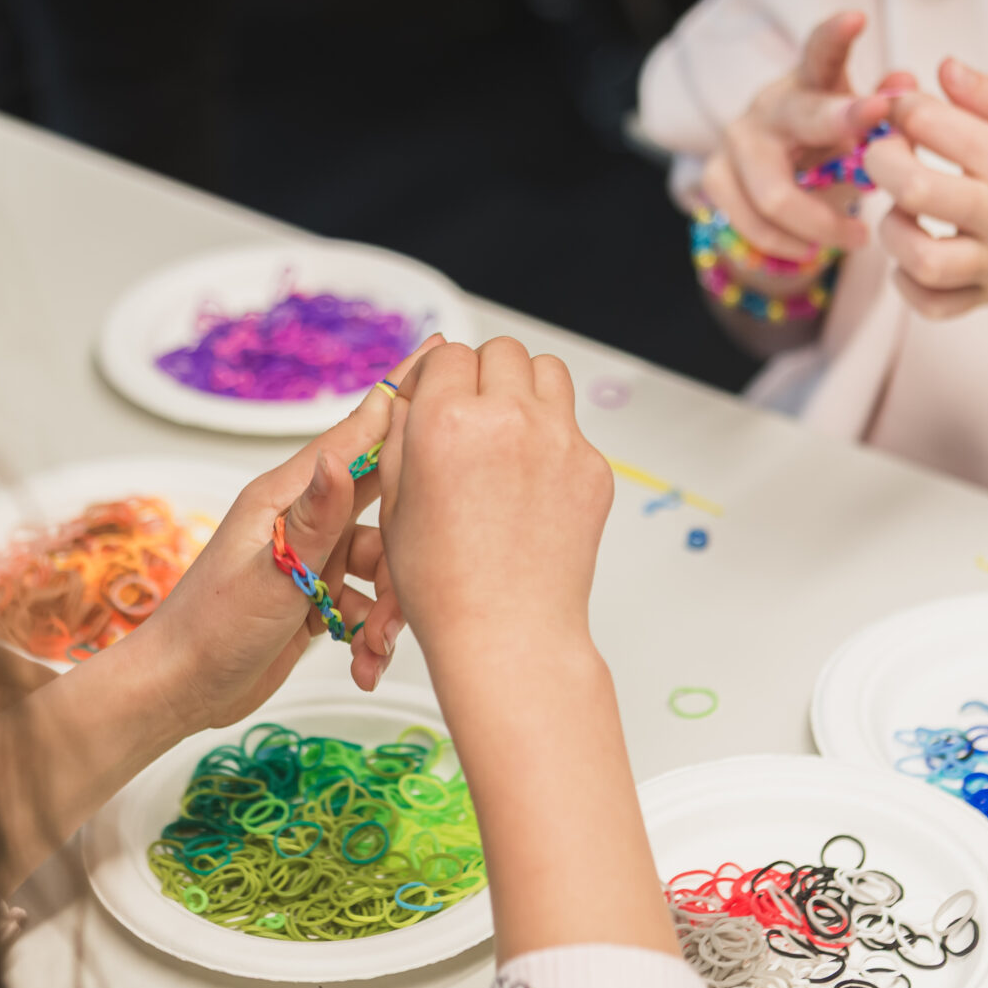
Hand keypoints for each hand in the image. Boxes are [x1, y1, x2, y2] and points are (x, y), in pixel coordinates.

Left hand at [143, 335, 438, 729]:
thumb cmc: (210, 630)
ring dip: (388, 605)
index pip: (356, 433)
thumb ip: (312, 519)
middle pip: (386, 498)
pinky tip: (363, 658)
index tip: (442, 351)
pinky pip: (368, 598)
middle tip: (425, 572)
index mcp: (287, 496)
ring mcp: (312, 555)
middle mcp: (303, 517)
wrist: (182, 690)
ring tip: (375, 643)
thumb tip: (337, 459)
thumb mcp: (269, 574)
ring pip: (384, 560)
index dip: (402, 394)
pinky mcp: (317, 592)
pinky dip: (372, 631)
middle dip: (412, 541)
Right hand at [372, 338, 613, 676]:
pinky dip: (551, 438)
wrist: (508, 634)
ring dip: (524, 389)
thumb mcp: (395, 502)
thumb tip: (413, 393)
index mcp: (447, 422)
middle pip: (501, 352)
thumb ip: (403, 433)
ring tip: (507, 431)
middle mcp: (508, 420)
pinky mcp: (592, 467)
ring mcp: (559, 441)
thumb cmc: (446, 585)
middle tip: (471, 414)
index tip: (437, 397)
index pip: (449, 354)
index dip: (438, 377)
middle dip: (482, 375)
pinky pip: (571, 425)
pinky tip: (530, 482)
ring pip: (547, 371)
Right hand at [696, 10, 912, 265]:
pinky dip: (788, 244)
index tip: (857, 17)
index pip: (821, 51)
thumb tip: (906, 85)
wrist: (776, 187)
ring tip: (858, 239)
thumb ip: (887, 114)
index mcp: (812, 81)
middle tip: (877, 137)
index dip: (836, 35)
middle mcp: (771, 103)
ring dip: (821, 226)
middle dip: (839, 124)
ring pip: (775, 194)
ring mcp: (736, 139)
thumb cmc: (831, 149)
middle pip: (801, 117)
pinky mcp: (714, 176)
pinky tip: (811, 249)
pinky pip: (753, 224)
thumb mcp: (863, 133)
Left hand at [866, 59, 987, 320]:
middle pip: (912, 189)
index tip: (908, 105)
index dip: (905, 107)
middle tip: (889, 149)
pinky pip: (933, 304)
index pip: (934, 126)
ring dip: (892, 229)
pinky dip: (909, 284)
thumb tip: (943, 68)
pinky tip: (915, 252)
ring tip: (903, 206)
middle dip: (881, 160)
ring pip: (918, 258)